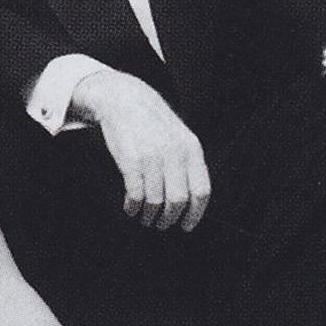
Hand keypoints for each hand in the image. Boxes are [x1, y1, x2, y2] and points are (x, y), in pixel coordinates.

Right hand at [78, 68, 211, 227]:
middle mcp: (174, 153)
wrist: (124, 98)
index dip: (195, 214)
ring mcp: (153, 157)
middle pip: (178, 201)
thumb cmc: (152, 121)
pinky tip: (131, 207)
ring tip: (145, 217)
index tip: (187, 226)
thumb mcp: (179, 135)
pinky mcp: (131, 161)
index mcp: (191, 148)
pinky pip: (135, 196)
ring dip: (149, 216)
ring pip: (156, 202)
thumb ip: (187, 162)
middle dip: (169, 219)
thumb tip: (192, 200)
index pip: (201, 191)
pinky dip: (133, 208)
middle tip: (162, 224)